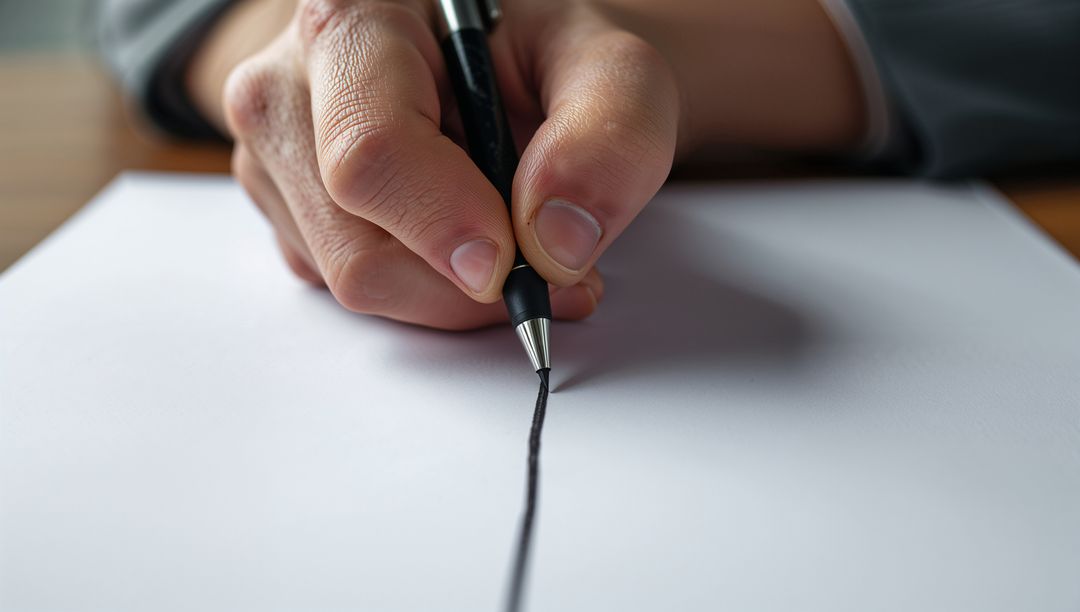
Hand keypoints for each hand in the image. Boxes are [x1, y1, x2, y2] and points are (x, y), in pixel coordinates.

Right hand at [213, 0, 679, 328]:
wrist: (491, 60)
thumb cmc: (535, 54)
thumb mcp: (607, 68)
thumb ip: (609, 137)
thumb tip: (556, 245)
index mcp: (354, 20)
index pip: (372, 153)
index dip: (447, 225)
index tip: (515, 261)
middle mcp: (289, 88)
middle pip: (357, 249)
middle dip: (466, 285)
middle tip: (550, 266)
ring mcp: (276, 158)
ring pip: (353, 283)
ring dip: (451, 292)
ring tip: (511, 239)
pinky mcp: (287, 212)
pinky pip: (350, 291)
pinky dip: (424, 291)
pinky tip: (462, 239)